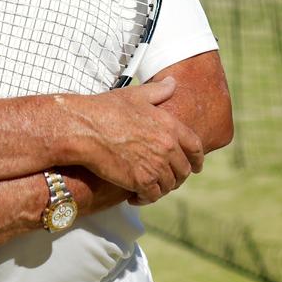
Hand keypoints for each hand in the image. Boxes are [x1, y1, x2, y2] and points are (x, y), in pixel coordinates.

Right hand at [65, 77, 203, 203]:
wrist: (84, 128)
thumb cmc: (106, 109)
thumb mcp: (135, 95)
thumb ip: (158, 91)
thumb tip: (173, 83)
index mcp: (169, 125)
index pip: (195, 147)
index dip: (197, 159)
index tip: (196, 166)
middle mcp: (167, 146)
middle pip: (184, 169)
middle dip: (178, 176)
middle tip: (168, 180)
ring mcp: (155, 165)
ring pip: (169, 184)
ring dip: (162, 188)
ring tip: (150, 188)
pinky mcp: (141, 181)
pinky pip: (153, 196)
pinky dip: (146, 198)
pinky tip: (136, 196)